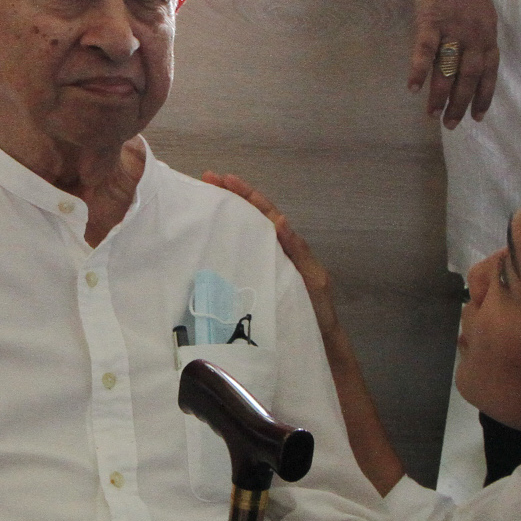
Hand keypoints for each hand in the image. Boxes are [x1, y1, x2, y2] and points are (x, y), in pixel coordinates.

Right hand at [199, 171, 335, 328]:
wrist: (317, 341)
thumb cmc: (318, 310)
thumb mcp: (313, 278)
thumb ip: (298, 251)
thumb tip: (280, 219)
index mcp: (288, 246)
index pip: (266, 213)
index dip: (247, 195)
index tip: (225, 179)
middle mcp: (274, 250)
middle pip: (251, 217)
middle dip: (230, 197)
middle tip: (206, 180)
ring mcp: (263, 264)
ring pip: (243, 234)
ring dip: (225, 216)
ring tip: (202, 201)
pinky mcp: (254, 281)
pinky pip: (239, 257)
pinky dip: (224, 244)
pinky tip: (206, 242)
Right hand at [402, 0, 500, 129]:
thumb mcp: (478, 7)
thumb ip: (477, 32)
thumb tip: (471, 59)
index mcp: (487, 31)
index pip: (489, 71)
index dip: (483, 96)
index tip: (476, 117)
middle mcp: (474, 31)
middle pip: (468, 76)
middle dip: (460, 103)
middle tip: (451, 125)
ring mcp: (453, 25)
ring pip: (448, 69)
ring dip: (439, 95)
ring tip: (431, 115)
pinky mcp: (431, 17)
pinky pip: (425, 50)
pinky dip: (419, 70)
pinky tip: (412, 87)